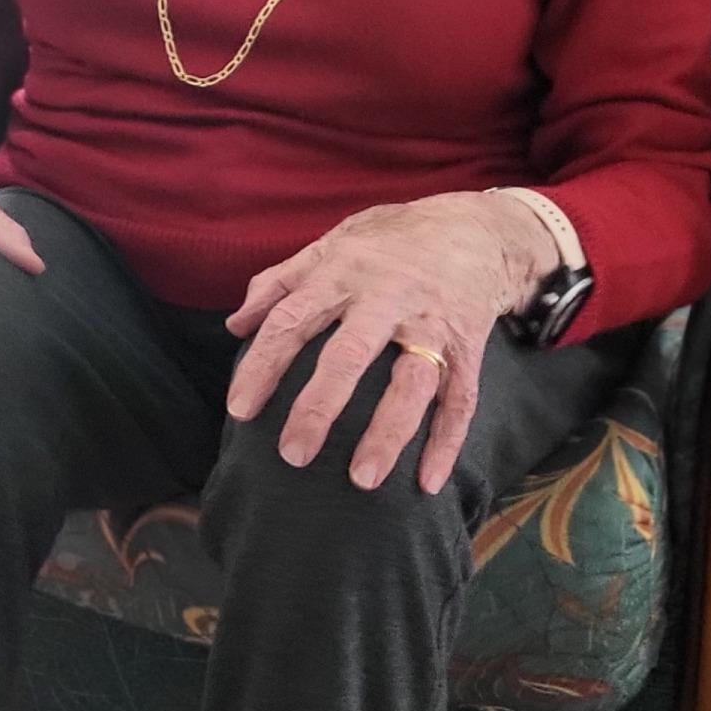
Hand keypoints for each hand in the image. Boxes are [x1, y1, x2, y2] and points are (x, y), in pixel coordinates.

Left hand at [222, 191, 555, 493]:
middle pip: (349, 356)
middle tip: (293, 454)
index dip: (263, 365)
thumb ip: (281, 282)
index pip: (292, 321)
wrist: (474, 228)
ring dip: (387, 434)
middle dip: (320, 406)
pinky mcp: (468, 347)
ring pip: (410, 384)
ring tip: (361, 480)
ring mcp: (431, 324)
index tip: (240, 409)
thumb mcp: (331, 245)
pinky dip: (447, 441)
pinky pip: (461, 399)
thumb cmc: (388, 241)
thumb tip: (236, 325)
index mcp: (342, 273)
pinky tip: (428, 483)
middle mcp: (386, 299)